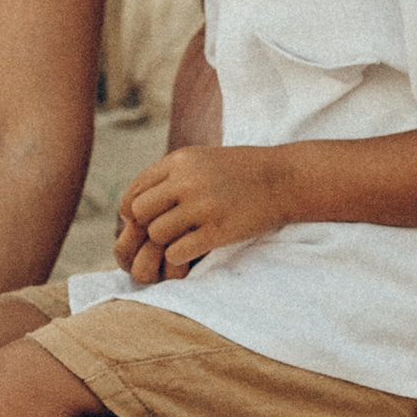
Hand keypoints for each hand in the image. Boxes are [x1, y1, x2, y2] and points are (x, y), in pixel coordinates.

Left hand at [114, 146, 287, 282]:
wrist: (284, 179)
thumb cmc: (239, 171)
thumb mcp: (201, 160)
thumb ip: (169, 176)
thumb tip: (132, 206)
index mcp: (179, 161)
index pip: (135, 191)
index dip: (134, 211)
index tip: (147, 220)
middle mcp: (187, 180)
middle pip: (140, 212)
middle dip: (146, 227)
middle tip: (162, 233)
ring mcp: (203, 206)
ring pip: (156, 234)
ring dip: (164, 243)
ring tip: (180, 241)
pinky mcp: (219, 230)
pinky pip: (177, 252)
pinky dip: (178, 256)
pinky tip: (190, 250)